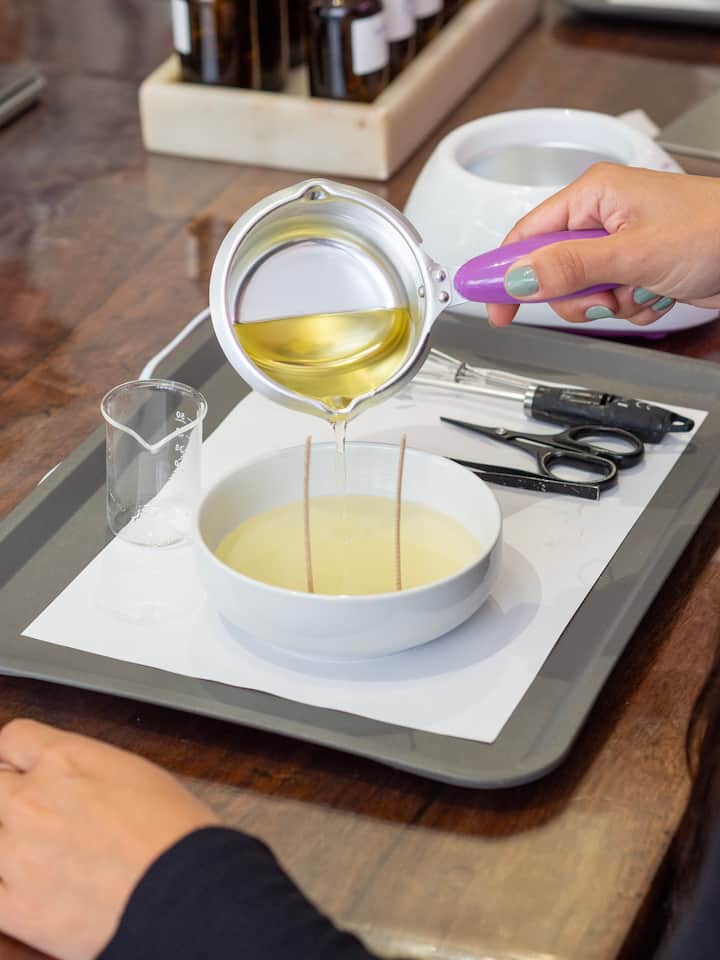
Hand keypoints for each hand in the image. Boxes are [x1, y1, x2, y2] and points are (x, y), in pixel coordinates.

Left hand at [0, 719, 218, 959]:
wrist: (183, 894)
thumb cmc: (178, 836)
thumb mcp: (139, 775)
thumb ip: (93, 773)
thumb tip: (80, 783)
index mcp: (67, 760)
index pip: (14, 738)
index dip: (19, 755)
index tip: (22, 769)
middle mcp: (33, 798)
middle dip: (9, 793)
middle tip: (30, 811)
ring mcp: (16, 853)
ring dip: (6, 838)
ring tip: (32, 853)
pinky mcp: (13, 906)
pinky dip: (4, 886)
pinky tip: (24, 889)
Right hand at [486, 164, 719, 327]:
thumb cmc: (714, 228)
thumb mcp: (632, 252)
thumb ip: (570, 268)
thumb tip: (520, 278)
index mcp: (592, 195)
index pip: (526, 237)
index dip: (505, 273)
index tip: (490, 303)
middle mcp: (601, 218)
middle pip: (552, 273)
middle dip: (578, 296)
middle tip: (604, 295)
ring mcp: (618, 246)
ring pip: (582, 294)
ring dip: (610, 304)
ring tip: (641, 289)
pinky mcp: (635, 269)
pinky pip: (611, 302)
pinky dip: (632, 307)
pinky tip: (656, 293)